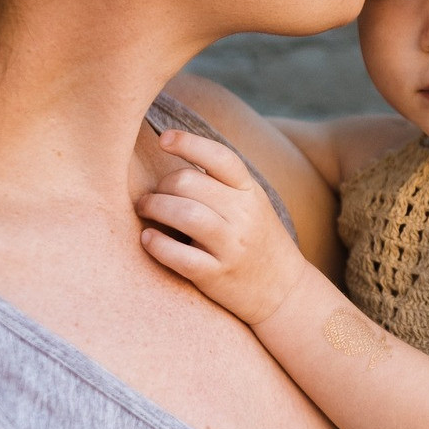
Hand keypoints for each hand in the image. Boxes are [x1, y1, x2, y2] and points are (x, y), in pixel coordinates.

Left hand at [136, 129, 307, 323]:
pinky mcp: (217, 275)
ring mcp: (231, 246)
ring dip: (154, 207)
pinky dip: (156, 244)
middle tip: (151, 195)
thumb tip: (176, 159)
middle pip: (189, 182)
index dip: (188, 143)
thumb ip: (221, 184)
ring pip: (184, 213)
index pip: (219, 157)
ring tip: (145, 210)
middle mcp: (244, 214)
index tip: (163, 139)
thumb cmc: (257, 240)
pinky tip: (148, 239)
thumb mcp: (251, 204)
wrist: (284, 290)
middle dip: (161, 185)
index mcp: (250, 191)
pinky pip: (179, 256)